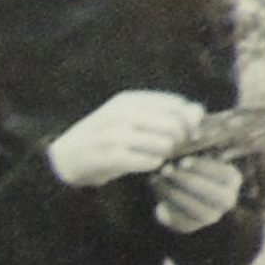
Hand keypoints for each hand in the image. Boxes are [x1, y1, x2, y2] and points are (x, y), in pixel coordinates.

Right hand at [46, 90, 203, 186]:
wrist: (66, 158)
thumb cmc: (107, 138)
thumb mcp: (132, 119)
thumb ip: (164, 113)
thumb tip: (199, 112)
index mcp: (128, 100)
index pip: (175, 105)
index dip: (190, 120)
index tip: (191, 133)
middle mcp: (122, 114)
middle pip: (173, 125)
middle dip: (180, 140)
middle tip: (174, 149)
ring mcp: (114, 135)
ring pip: (163, 144)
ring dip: (166, 154)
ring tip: (158, 156)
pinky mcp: (111, 157)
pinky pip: (149, 161)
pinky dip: (153, 165)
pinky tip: (148, 165)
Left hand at [150, 148, 245, 234]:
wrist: (176, 182)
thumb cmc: (187, 159)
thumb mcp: (194, 149)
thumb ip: (196, 143)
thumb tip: (191, 135)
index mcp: (231, 179)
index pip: (224, 175)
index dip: (204, 169)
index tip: (183, 161)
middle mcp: (226, 200)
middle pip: (213, 195)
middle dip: (188, 182)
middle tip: (167, 170)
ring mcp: (209, 215)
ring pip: (196, 210)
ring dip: (174, 194)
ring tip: (156, 179)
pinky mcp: (190, 225)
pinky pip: (181, 222)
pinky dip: (166, 209)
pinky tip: (156, 193)